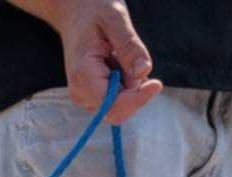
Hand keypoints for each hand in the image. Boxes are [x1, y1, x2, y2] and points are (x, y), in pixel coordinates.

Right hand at [42, 0, 161, 123]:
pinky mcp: (90, 97)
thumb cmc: (93, 9)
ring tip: (118, 55)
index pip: (114, 105)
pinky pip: (115, 101)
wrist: (74, 11)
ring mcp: (83, 97)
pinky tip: (116, 62)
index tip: (157, 83)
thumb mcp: (115, 18)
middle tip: (132, 58)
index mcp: (83, 76)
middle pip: (117, 111)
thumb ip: (129, 46)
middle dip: (134, 91)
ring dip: (129, 85)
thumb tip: (144, 72)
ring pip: (118, 107)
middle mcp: (80, 93)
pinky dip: (124, 84)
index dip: (138, 98)